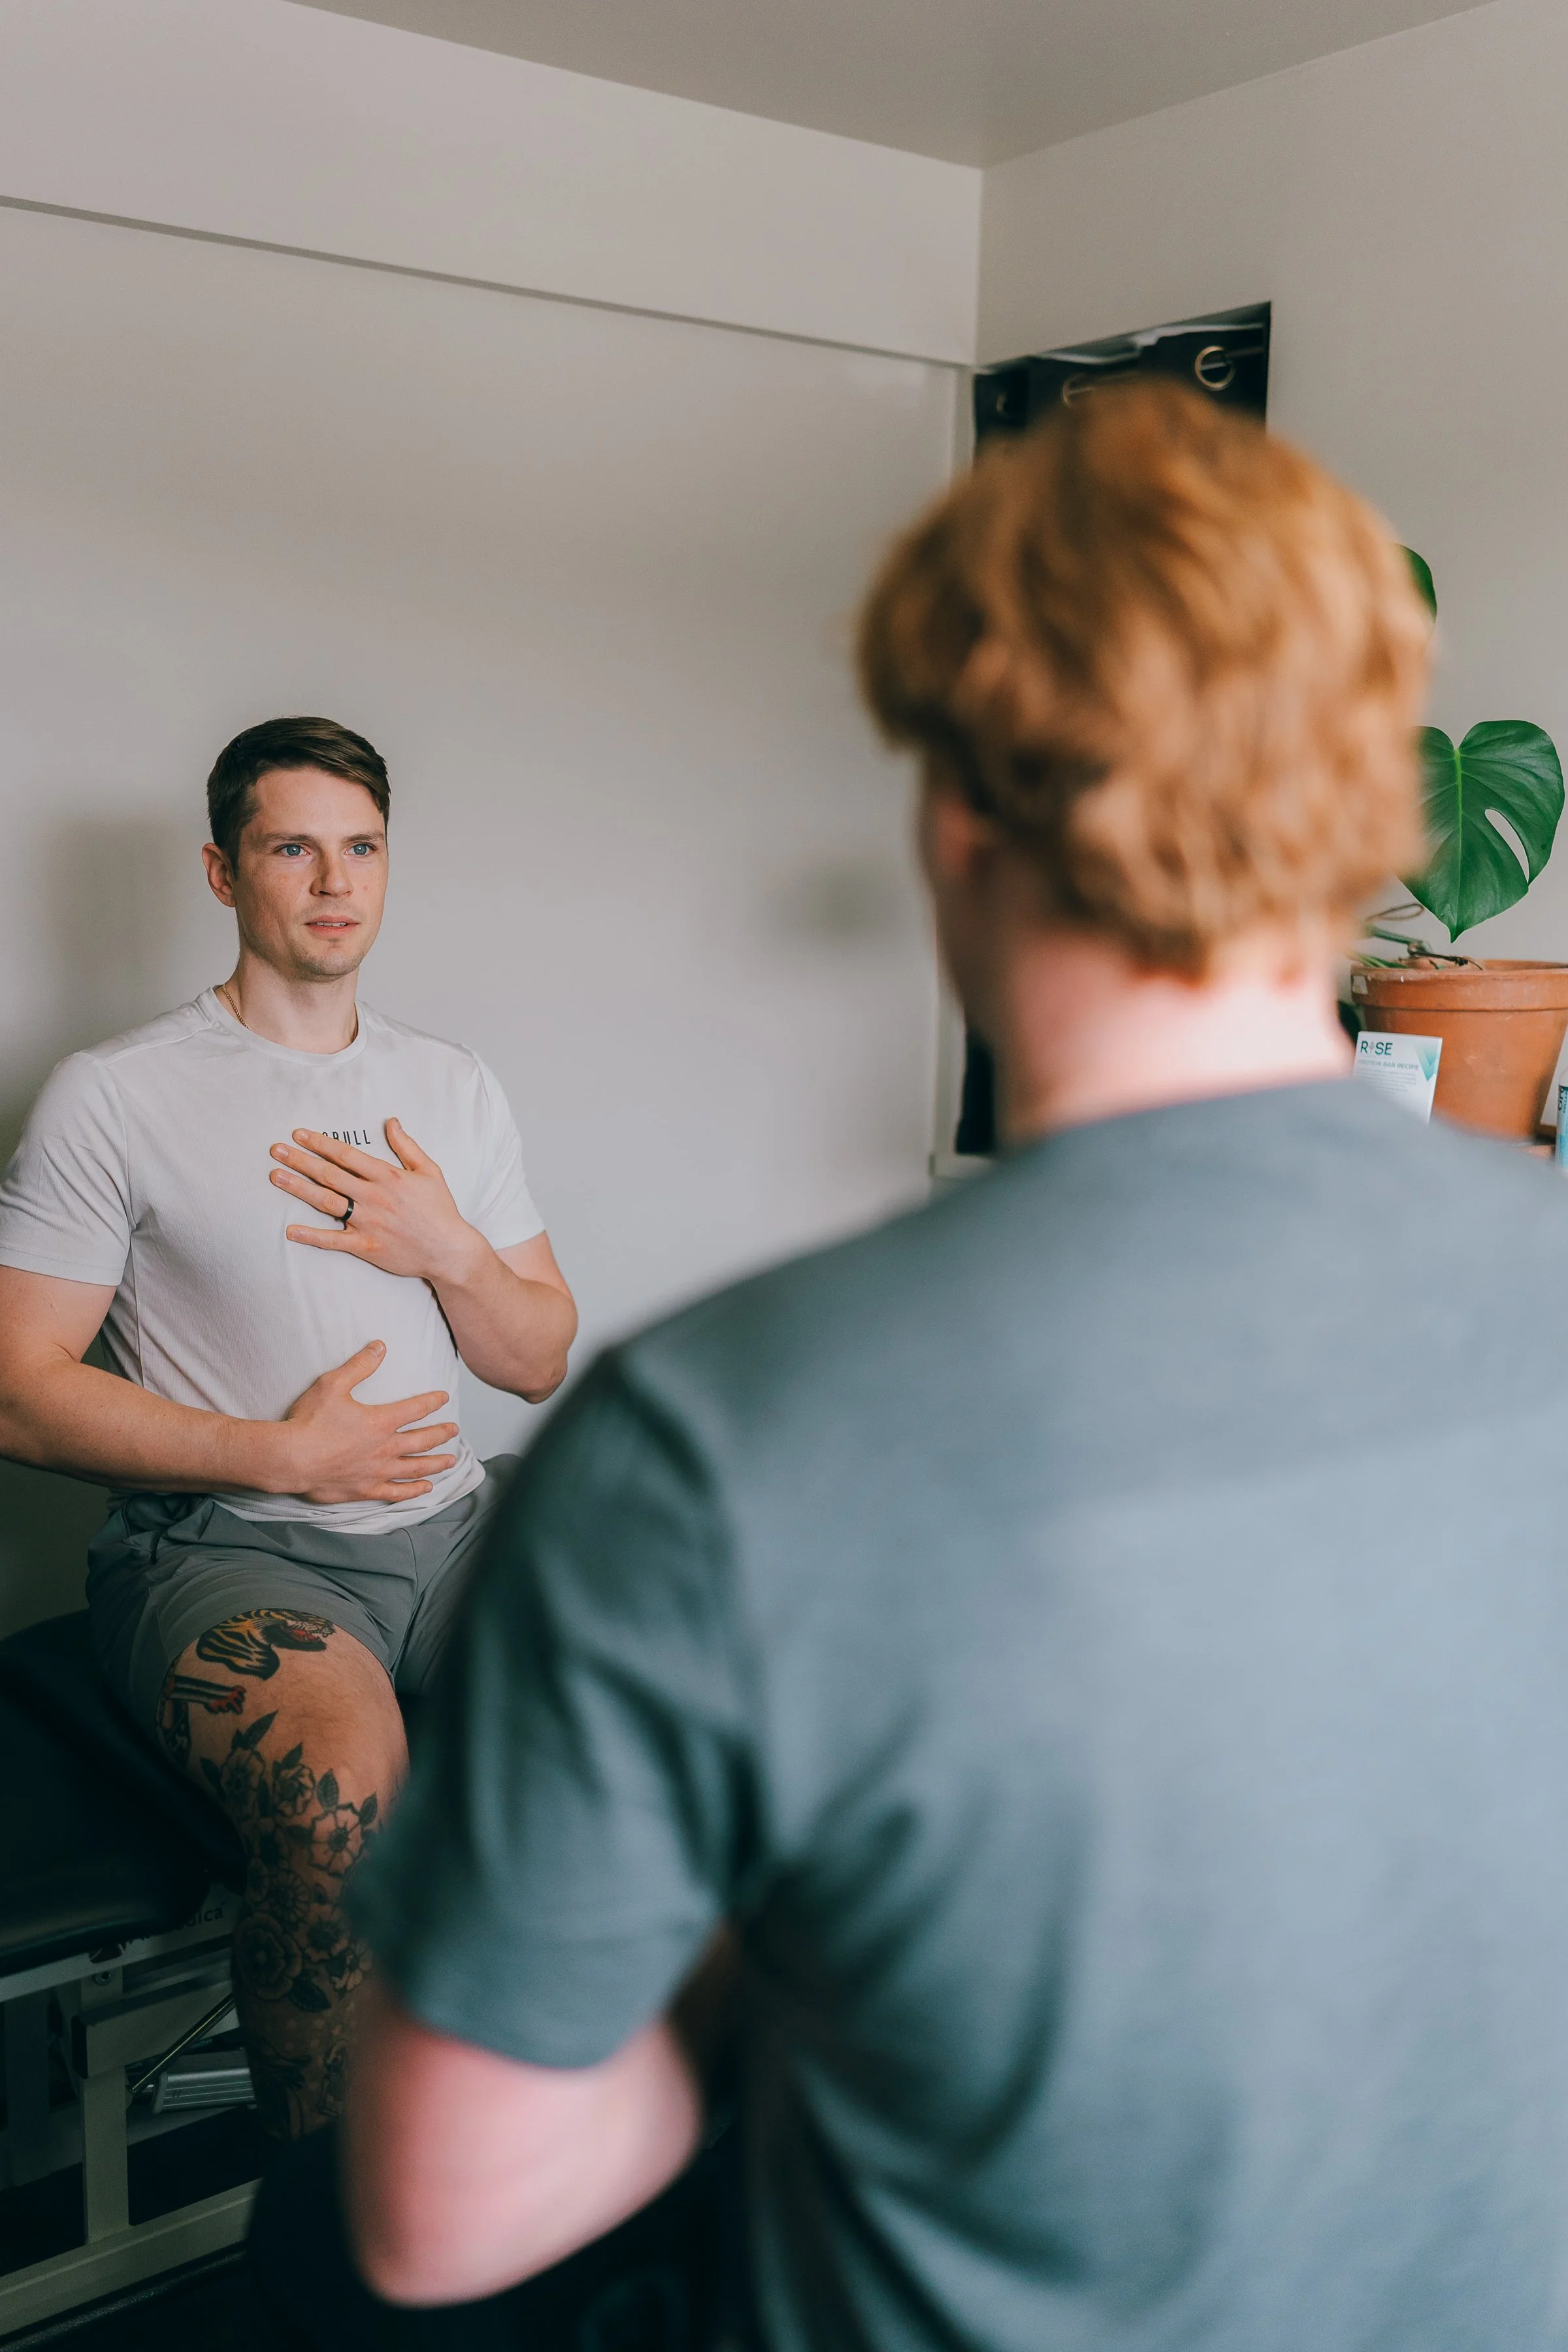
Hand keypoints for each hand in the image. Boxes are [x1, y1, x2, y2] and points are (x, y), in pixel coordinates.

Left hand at [270, 1120, 478, 1284]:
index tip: (299, 1134)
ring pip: (326, 1201)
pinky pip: (333, 1240)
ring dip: (298, 1188)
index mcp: (387, 1176)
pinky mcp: (366, 1246)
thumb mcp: (429, 1171)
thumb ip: (407, 1146)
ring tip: (276, 1176)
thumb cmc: (440, 1209)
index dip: (320, 1143)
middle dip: (300, 1160)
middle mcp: (374, 1197)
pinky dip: (310, 1236)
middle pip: (329, 1174)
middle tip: (276, 1150)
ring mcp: (368, 1222)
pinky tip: (290, 1230)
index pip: (346, 1155)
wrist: (449, 1250)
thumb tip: (391, 1121)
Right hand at [282, 1341, 457, 1504]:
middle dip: (441, 1433)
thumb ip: (359, 1365)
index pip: (415, 1409)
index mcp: (380, 1421)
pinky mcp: (365, 1490)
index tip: (444, 1398)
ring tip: (450, 1461)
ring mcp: (377, 1471)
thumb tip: (380, 1346)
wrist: (291, 1458)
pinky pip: (396, 1493)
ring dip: (436, 1463)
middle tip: (454, 1430)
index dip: (432, 1401)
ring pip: (416, 1468)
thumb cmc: (310, 1421)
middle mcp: (385, 1448)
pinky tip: (425, 1488)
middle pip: (422, 1440)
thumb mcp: (333, 1384)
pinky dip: (413, 1491)